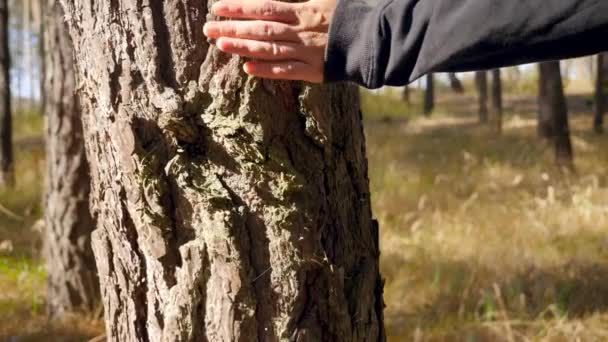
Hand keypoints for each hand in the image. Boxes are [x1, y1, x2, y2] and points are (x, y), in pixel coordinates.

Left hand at [203, 0, 336, 82]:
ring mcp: (306, 52)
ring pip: (269, 49)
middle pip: (261, 28)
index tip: (217, 7)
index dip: (240, 6)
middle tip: (208, 29)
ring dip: (243, 47)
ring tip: (220, 45)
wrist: (374, 40)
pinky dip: (267, 70)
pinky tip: (248, 69)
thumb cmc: (348, 16)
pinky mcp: (313, 70)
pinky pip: (287, 71)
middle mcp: (301, 31)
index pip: (265, 6)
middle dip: (233, 27)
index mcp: (303, 11)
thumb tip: (277, 2)